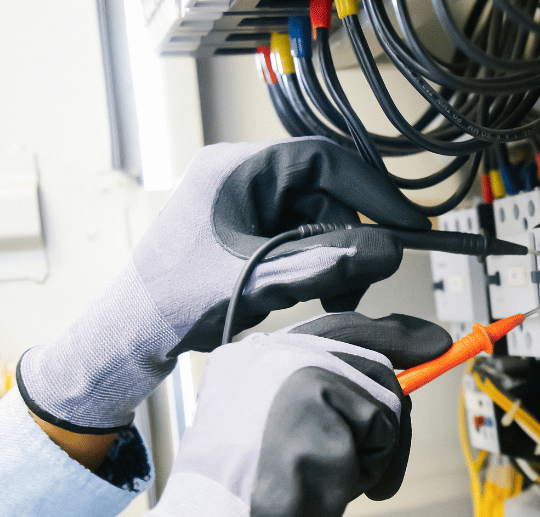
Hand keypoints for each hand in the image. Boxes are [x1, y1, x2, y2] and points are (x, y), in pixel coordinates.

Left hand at [17, 138, 426, 432]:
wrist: (133, 334)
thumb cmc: (175, 302)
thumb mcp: (260, 282)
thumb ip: (326, 265)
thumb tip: (389, 252)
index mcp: (237, 169)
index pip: (324, 160)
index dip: (372, 190)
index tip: (406, 224)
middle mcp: (242, 177)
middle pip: (325, 193)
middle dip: (350, 239)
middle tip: (362, 281)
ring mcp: (245, 203)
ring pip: (318, 219)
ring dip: (334, 258)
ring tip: (332, 299)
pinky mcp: (248, 230)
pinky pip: (301, 237)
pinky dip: (316, 265)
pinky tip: (311, 294)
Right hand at [158, 313, 448, 516]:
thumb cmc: (254, 499)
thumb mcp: (286, 434)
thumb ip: (326, 401)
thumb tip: (397, 388)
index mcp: (250, 361)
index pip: (332, 330)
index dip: (388, 334)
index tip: (428, 339)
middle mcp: (267, 351)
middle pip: (366, 346)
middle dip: (407, 362)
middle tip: (442, 348)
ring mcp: (291, 368)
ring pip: (382, 392)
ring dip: (378, 445)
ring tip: (336, 474)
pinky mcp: (317, 392)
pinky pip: (383, 425)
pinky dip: (376, 462)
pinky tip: (335, 479)